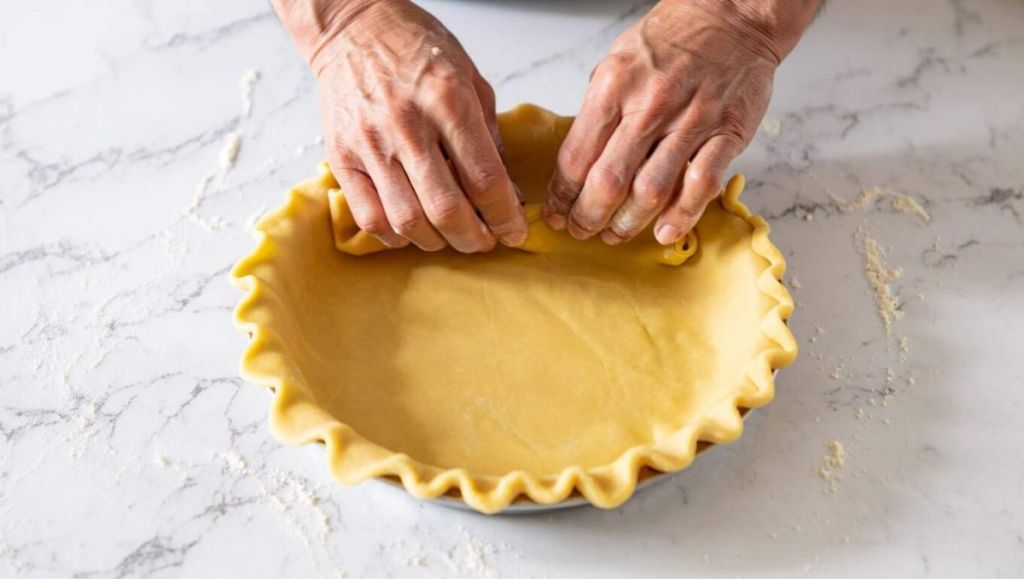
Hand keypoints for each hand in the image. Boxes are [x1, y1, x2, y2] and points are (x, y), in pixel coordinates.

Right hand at [279, 0, 526, 251]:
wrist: (353, 27)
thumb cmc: (415, 48)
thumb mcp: (469, 78)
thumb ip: (490, 137)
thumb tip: (507, 194)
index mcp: (447, 100)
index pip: (484, 178)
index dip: (505, 216)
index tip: (514, 231)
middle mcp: (407, 124)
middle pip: (447, 209)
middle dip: (474, 238)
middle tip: (485, 241)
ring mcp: (370, 143)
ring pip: (408, 221)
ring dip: (437, 241)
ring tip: (450, 236)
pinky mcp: (341, 156)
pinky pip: (370, 216)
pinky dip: (396, 236)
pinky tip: (412, 230)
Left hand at [545, 0, 817, 244]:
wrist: (732, 14)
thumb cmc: (671, 39)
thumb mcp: (617, 62)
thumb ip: (600, 110)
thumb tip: (578, 159)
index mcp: (614, 86)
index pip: (576, 156)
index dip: (561, 195)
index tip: (556, 213)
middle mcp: (649, 105)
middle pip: (607, 181)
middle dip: (587, 217)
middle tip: (580, 231)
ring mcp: (691, 121)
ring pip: (650, 190)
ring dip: (627, 223)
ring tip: (615, 234)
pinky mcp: (726, 133)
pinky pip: (700, 184)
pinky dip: (681, 216)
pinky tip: (664, 233)